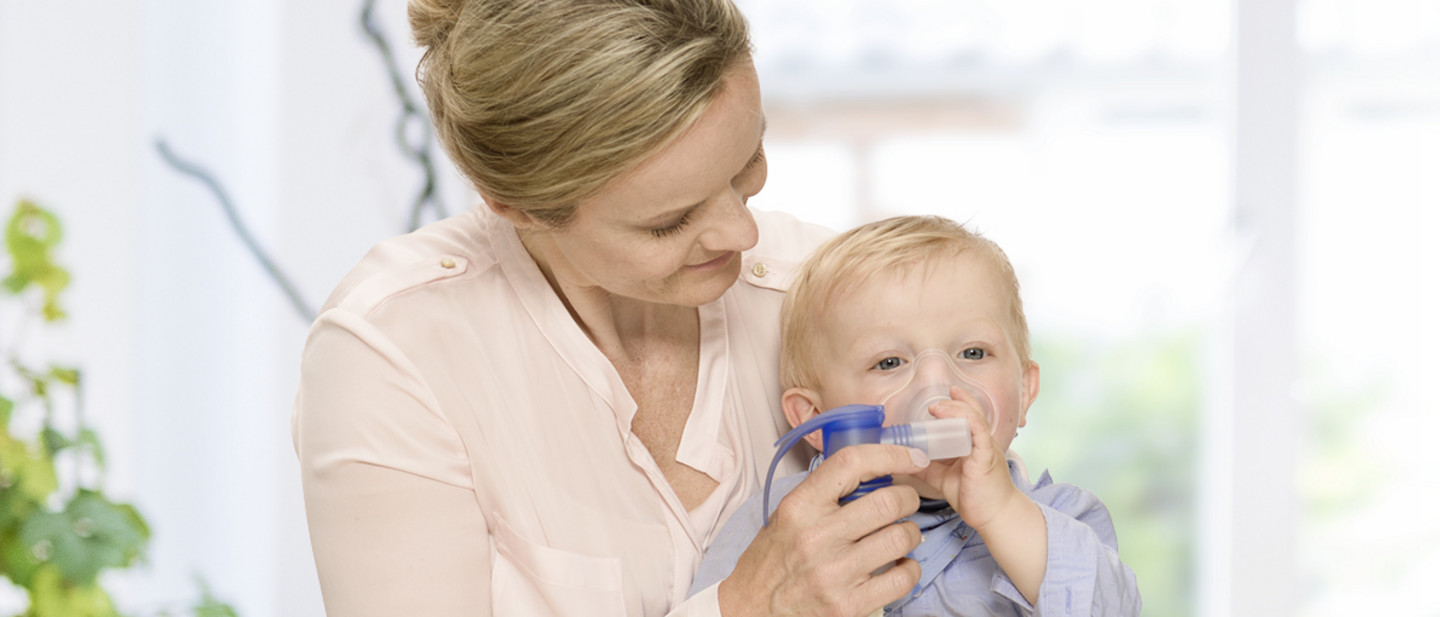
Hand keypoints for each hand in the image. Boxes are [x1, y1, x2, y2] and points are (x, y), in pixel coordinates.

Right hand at [718, 444, 928, 616]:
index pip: (851, 463)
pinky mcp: (848, 606)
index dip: (890, 454)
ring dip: (911, 533)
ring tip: (900, 535)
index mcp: (799, 507)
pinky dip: (910, 568)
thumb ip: (825, 493)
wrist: (752, 609)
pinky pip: (902, 578)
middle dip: (908, 498)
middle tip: (905, 502)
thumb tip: (876, 472)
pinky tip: (899, 565)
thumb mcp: (788, 514)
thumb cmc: (773, 559)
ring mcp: (833, 574)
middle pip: (888, 502)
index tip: (910, 457)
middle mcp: (816, 537)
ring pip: (901, 538)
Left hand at [910, 385, 1023, 530]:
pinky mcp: (986, 458)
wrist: (996, 518)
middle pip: (971, 412)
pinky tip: (956, 417)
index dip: (957, 404)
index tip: (943, 397)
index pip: (967, 417)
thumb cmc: (976, 498)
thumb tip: (905, 460)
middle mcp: (982, 442)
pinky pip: (979, 433)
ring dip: (956, 409)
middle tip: (933, 404)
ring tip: (937, 408)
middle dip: (954, 403)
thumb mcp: (944, 478)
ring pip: (974, 418)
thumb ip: (928, 467)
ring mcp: (986, 448)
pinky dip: (968, 422)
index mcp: (974, 445)